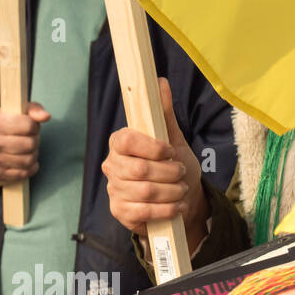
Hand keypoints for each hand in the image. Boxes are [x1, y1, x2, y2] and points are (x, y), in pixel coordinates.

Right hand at [0, 102, 48, 185]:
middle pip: (30, 144)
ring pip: (29, 160)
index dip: (35, 127)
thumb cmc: (2, 129)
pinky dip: (30, 168)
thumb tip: (46, 116)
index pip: (29, 125)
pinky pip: (25, 173)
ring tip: (27, 151)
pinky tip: (25, 163)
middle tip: (30, 140)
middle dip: (35, 142)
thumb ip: (32, 109)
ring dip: (33, 156)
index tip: (30, 128)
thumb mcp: (13, 114)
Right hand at [103, 77, 208, 250]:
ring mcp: (114, 189)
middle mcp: (112, 165)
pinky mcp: (120, 211)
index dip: (152, 147)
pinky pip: (144, 211)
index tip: (171, 152)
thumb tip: (160, 82)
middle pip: (140, 169)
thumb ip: (164, 114)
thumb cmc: (174, 168)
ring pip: (145, 191)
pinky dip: (167, 209)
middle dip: (169, 173)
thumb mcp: (174, 140)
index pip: (127, 140)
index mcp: (121, 143)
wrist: (180, 202)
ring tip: (182, 189)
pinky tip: (177, 206)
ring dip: (172, 192)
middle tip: (181, 173)